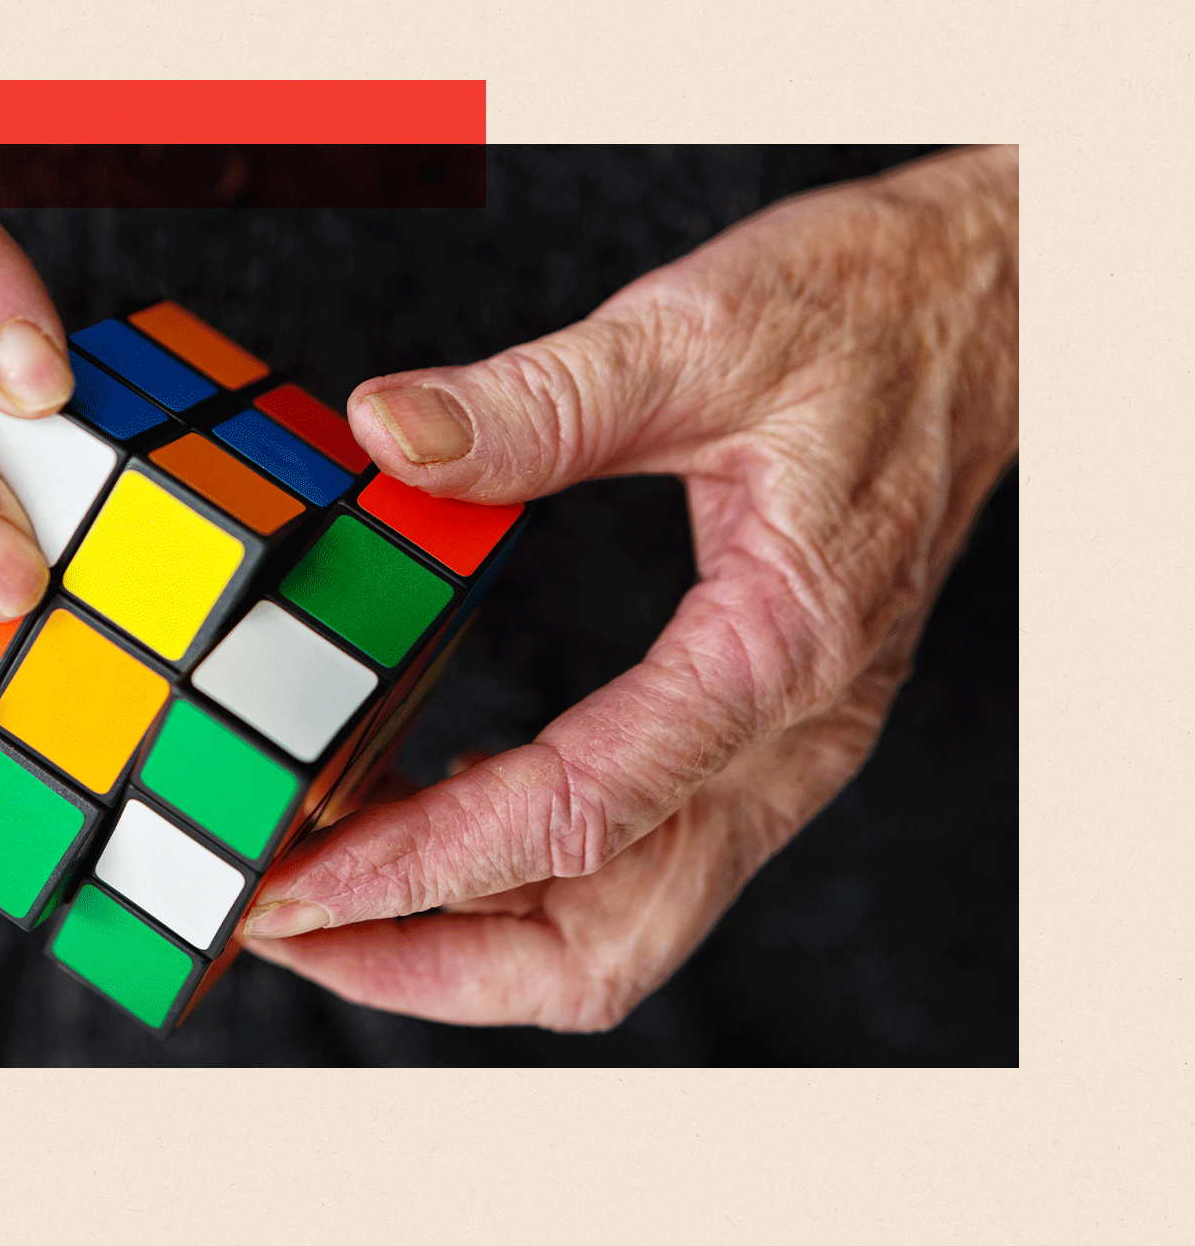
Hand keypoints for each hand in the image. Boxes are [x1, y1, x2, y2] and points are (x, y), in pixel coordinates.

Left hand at [242, 146, 1018, 1029]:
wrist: (987, 310)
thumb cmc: (869, 314)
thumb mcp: (698, 333)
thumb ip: (540, 400)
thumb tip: (388, 432)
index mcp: (777, 652)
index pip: (581, 817)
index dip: (424, 866)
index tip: (295, 883)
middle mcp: (791, 739)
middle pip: (607, 942)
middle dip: (431, 961)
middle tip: (284, 921)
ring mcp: (784, 750)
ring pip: (625, 926)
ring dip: (470, 938)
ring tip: (332, 893)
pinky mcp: (763, 734)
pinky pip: (642, 861)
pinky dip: (526, 875)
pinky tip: (440, 804)